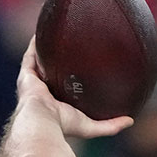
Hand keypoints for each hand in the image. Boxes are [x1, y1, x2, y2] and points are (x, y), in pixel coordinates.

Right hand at [15, 37, 133, 138]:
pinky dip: (36, 43)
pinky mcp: (26, 74)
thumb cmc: (64, 126)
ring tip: (56, 34)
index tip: (81, 69)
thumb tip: (130, 120)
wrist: (43, 122)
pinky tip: (44, 30)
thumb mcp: (92, 126)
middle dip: (58, 61)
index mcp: (55, 104)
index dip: (70, 79)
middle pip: (51, 72)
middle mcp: (43, 92)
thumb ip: (110, 125)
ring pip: (40, 61)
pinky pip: (31, 55)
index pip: (63, 89)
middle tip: (70, 47)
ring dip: (46, 49)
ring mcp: (33, 82)